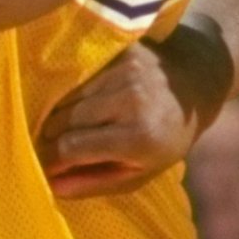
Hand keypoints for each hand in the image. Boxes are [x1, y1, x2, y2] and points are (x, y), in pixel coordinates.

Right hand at [39, 22, 233, 199]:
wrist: (196, 85)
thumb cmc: (166, 139)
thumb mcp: (139, 173)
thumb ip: (95, 182)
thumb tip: (52, 186)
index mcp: (138, 136)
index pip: (72, 147)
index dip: (50, 159)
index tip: (42, 167)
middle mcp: (130, 99)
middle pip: (63, 121)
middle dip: (50, 138)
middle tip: (48, 149)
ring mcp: (123, 71)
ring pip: (66, 97)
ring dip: (58, 115)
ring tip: (61, 128)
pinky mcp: (118, 52)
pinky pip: (77, 76)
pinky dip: (70, 93)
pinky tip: (76, 103)